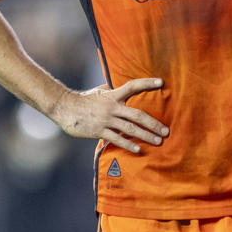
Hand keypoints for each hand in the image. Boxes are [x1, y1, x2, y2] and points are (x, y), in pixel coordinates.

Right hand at [50, 77, 168, 153]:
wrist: (65, 108)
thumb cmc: (83, 100)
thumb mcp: (98, 91)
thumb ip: (111, 89)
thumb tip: (120, 85)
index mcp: (113, 95)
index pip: (132, 86)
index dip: (147, 83)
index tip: (161, 82)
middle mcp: (112, 107)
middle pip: (137, 114)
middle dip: (153, 123)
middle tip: (166, 130)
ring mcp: (106, 119)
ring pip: (130, 128)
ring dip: (146, 135)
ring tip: (158, 141)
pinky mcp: (99, 131)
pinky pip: (117, 139)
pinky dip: (128, 145)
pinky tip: (138, 149)